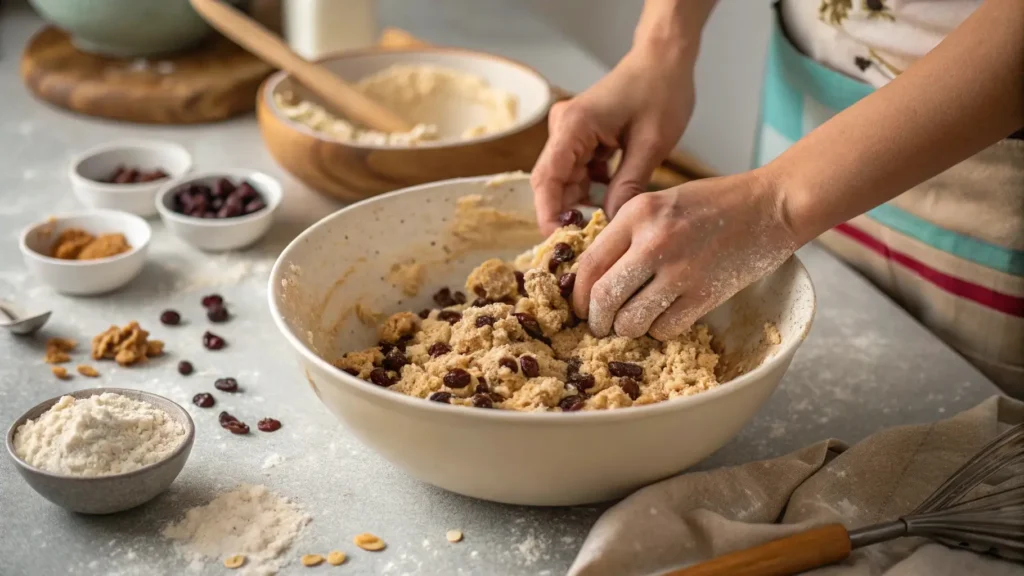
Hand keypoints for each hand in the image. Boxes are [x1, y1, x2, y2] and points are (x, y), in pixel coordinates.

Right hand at [530, 46, 695, 234]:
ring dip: (581, 204)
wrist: (665, 60)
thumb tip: (611, 226)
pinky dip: (592, 190)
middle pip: (552, 183)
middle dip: (566, 214)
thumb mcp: (650, 144)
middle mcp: (563, 128)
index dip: (549, 215)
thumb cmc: (661, 92)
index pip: (547, 180)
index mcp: (573, 126)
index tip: (561, 244)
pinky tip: (611, 202)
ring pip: (566, 180)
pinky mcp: (581, 136)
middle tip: (586, 245)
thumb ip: (628, 186)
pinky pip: (578, 171)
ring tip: (604, 227)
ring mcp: (570, 132)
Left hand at [572, 170, 798, 339]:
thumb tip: (593, 275)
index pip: (589, 264)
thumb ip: (627, 233)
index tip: (580, 307)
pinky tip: (666, 317)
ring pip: (631, 321)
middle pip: (604, 298)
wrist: (770, 205)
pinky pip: (665, 329)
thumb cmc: (714, 203)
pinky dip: (660, 330)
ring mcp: (681, 271)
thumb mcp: (660, 202)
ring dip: (628, 329)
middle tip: (601, 326)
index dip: (578, 295)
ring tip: (634, 322)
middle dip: (597, 321)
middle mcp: (654, 242)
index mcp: (637, 213)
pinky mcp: (706, 294)